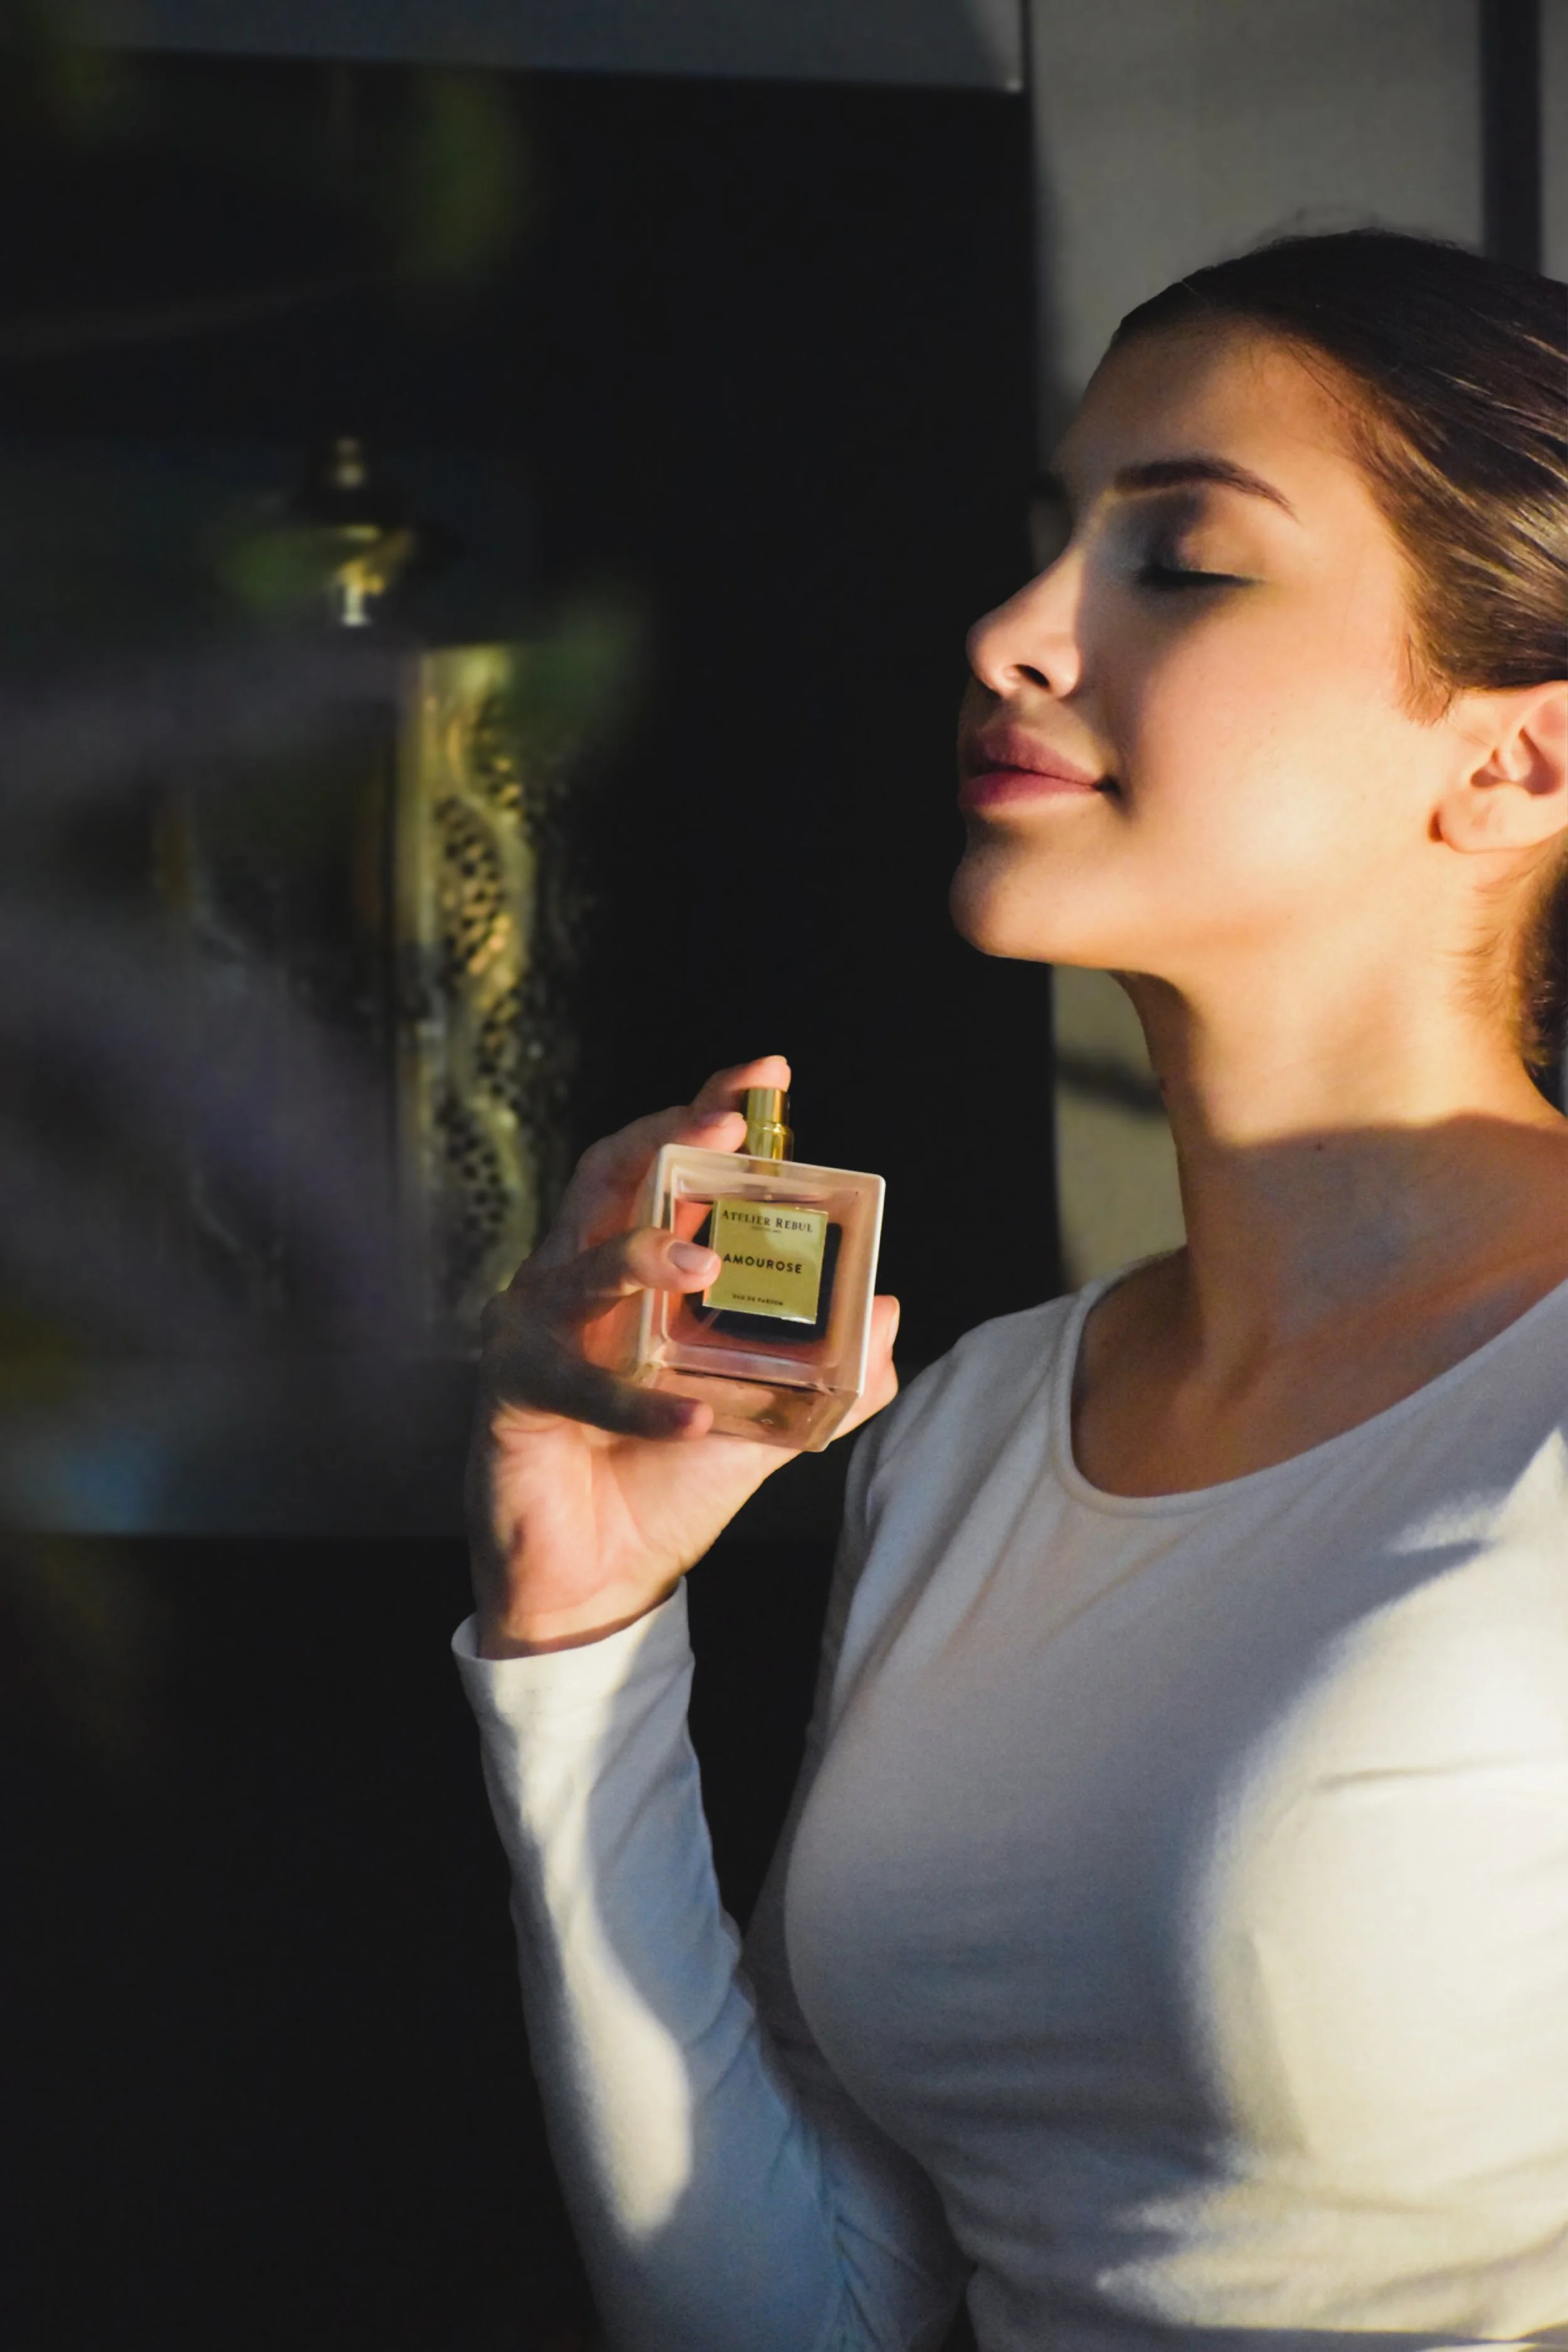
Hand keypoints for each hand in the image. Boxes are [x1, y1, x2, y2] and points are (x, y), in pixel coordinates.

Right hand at [466, 1055, 898, 1655]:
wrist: (603, 1583)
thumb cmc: (666, 1482)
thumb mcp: (767, 1421)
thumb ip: (832, 1371)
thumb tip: (890, 1309)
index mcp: (634, 1268)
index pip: (662, 1162)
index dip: (705, 1108)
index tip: (766, 1075)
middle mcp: (578, 1282)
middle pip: (610, 1176)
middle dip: (667, 1137)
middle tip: (725, 1123)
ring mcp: (538, 1333)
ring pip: (579, 1269)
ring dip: (640, 1253)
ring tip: (702, 1263)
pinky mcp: (516, 1394)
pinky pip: (581, 1385)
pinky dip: (640, 1401)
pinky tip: (693, 1417)